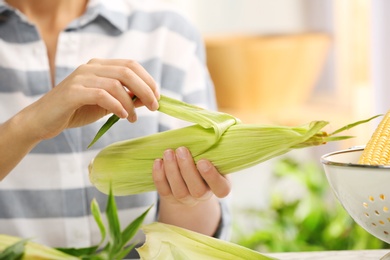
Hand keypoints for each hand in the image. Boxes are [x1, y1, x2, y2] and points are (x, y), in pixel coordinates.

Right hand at [22, 59, 159, 140]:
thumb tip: (149, 99)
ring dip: (131, 103)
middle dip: (145, 89)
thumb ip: (125, 98)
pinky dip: (117, 106)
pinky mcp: (73, 92)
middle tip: (154, 107)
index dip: (148, 79)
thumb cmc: (76, 110)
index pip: (130, 65)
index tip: (157, 96)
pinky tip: (123, 117)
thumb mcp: (106, 104)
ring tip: (134, 119)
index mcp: (99, 66)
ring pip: (116, 84)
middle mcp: (91, 67)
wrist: (43, 120)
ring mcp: (81, 78)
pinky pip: (102, 95)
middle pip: (127, 72)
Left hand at [152, 147, 230, 205]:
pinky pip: (164, 191)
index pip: (221, 188)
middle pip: (197, 190)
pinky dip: (159, 177)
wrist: (190, 175)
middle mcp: (204, 195)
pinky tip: (158, 162)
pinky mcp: (171, 198)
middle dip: (187, 169)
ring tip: (168, 152)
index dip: (212, 176)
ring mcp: (187, 199)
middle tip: (181, 150)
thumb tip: (213, 128)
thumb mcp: (216, 155)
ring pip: (180, 191)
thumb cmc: (206, 159)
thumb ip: (215, 147)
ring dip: (172, 171)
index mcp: (221, 186)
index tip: (203, 161)